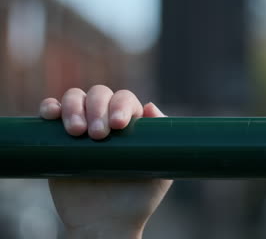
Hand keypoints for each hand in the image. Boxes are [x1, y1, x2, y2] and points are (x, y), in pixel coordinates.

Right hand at [40, 85, 171, 238]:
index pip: (124, 100)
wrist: (105, 224)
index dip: (120, 105)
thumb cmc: (137, 200)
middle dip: (97, 108)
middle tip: (98, 135)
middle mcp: (105, 120)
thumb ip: (163, 142)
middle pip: (99, 94)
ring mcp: (81, 127)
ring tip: (77, 133)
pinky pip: (50, 112)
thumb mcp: (160, 174)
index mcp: (130, 123)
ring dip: (73, 107)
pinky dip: (49, 107)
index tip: (119, 125)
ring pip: (74, 98)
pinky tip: (51, 116)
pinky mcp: (57, 139)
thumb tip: (150, 106)